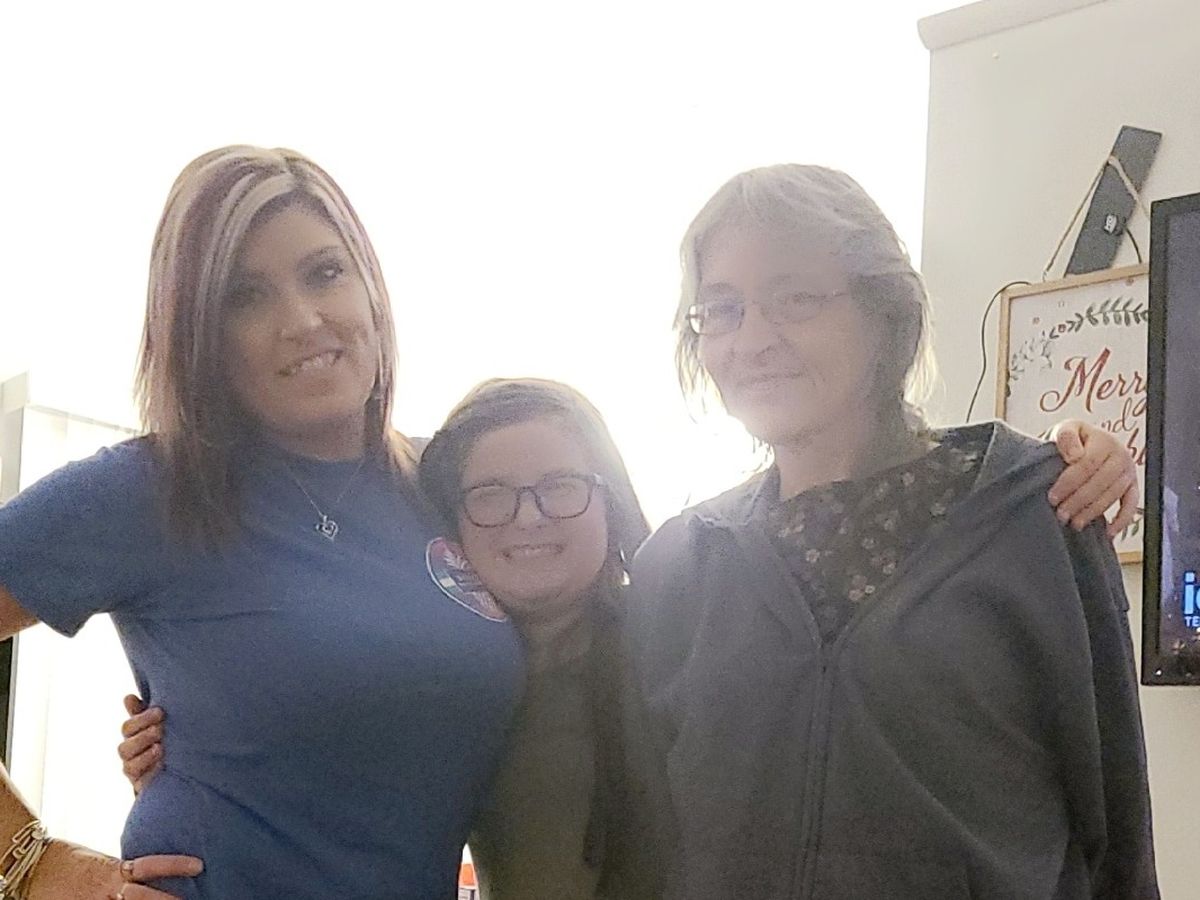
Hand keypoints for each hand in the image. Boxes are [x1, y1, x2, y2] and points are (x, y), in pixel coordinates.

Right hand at [25, 837, 201, 898]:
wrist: (36, 867)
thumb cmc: (71, 859)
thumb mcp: (103, 861)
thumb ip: (126, 868)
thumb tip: (154, 871)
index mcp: (114, 869)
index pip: (149, 866)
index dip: (174, 866)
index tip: (198, 865)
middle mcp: (107, 888)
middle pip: (143, 897)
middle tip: (191, 899)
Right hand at [119, 695, 164, 795]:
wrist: (174, 768)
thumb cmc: (163, 737)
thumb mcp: (156, 723)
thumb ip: (142, 712)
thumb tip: (128, 697)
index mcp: (132, 736)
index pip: (128, 727)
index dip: (142, 719)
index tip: (160, 712)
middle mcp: (130, 754)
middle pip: (126, 747)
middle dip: (143, 736)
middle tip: (161, 729)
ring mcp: (134, 770)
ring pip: (129, 766)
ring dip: (145, 756)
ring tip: (160, 748)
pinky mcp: (141, 785)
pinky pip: (140, 782)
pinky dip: (150, 773)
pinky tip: (162, 765)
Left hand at [1048, 420, 1138, 535]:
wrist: (1087, 443)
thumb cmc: (1073, 440)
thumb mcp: (1065, 429)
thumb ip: (1066, 437)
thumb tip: (1075, 455)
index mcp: (1105, 441)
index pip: (1087, 464)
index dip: (1069, 482)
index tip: (1052, 497)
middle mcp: (1122, 456)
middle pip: (1100, 483)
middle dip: (1078, 501)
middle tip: (1061, 515)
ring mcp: (1129, 473)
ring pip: (1112, 496)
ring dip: (1093, 512)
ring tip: (1074, 523)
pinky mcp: (1133, 487)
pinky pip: (1131, 505)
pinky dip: (1122, 520)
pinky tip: (1109, 532)